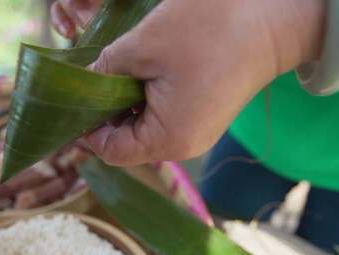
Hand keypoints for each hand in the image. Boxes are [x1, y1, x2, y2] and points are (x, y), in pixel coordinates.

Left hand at [53, 0, 324, 165]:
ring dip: (126, 101)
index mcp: (168, 139)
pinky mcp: (204, 116)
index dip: (85, 130)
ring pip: (144, 126)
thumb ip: (104, 71)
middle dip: (105, 112)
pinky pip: (164, 116)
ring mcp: (197, 132)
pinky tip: (142, 71)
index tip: (68, 104)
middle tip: (92, 78)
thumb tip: (83, 87)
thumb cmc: (208, 31)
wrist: (270, 20)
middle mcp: (184, 146)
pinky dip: (146, 97)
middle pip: (127, 141)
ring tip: (120, 70)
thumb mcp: (142, 47)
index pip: (111, 150)